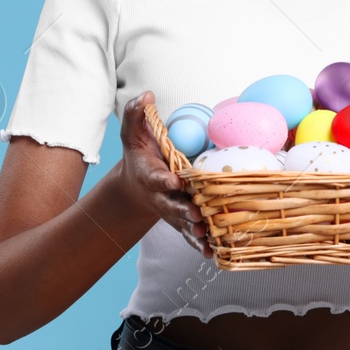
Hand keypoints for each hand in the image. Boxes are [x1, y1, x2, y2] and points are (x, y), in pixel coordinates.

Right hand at [119, 91, 213, 257]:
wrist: (137, 184)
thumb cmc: (140, 153)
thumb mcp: (133, 132)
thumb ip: (136, 114)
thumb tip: (146, 96)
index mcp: (150, 174)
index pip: (156, 177)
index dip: (164, 179)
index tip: (173, 180)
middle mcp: (162, 196)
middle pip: (173, 205)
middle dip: (184, 211)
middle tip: (197, 214)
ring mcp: (173, 210)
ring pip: (185, 224)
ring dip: (196, 232)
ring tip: (209, 238)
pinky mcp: (183, 220)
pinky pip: (192, 234)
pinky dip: (202, 244)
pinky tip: (216, 254)